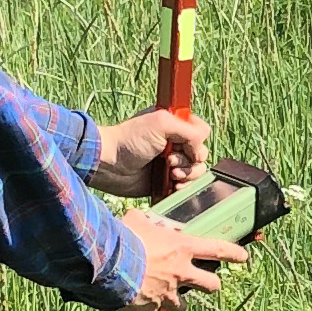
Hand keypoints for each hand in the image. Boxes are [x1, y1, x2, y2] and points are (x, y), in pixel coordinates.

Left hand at [90, 107, 210, 197]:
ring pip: (197, 170)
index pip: (201, 131)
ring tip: (171, 174)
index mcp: (175, 124)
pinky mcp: (167, 181)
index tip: (185, 146)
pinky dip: (184, 187)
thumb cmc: (130, 140)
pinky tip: (172, 185)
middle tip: (170, 161)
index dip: (197, 140)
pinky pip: (187, 186)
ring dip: (188, 174)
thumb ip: (189, 131)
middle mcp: (175, 143)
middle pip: (202, 153)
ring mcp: (172, 163)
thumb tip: (200, 153)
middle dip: (191, 160)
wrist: (109, 165)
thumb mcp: (162, 123)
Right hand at [112, 210, 247, 310]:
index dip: (233, 253)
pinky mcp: (149, 310)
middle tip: (207, 283)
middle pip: (210, 284)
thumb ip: (145, 221)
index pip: (217, 249)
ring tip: (166, 298)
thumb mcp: (137, 221)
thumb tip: (141, 218)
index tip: (244, 257)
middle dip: (211, 284)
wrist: (108, 265)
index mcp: (181, 248)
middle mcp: (180, 273)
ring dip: (177, 303)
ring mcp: (167, 295)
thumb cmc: (123, 238)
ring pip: (182, 306)